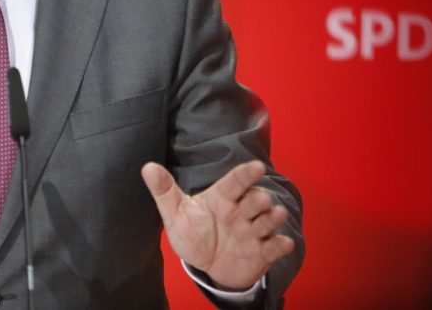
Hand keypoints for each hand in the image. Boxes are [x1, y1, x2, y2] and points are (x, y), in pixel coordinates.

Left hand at [141, 159, 294, 290]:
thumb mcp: (176, 213)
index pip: (235, 182)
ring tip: (275, 215)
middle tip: (260, 201)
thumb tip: (147, 167)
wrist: (208, 265)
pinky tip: (284, 243)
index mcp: (222, 198)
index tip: (257, 167)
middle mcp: (241, 211)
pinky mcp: (262, 251)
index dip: (246, 174)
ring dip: (273, 218)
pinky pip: (274, 247)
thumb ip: (164, 191)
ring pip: (268, 220)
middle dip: (259, 200)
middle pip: (254, 200)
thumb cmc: (194, 232)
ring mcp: (253, 231)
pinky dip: (280, 245)